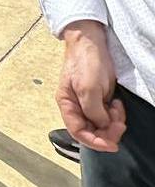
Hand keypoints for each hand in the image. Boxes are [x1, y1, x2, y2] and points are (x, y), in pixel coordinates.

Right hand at [57, 21, 126, 151]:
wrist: (91, 42)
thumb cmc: (85, 60)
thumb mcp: (89, 88)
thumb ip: (93, 111)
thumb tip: (101, 125)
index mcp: (67, 104)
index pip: (78, 132)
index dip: (94, 142)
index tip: (111, 144)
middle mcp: (75, 106)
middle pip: (90, 130)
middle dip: (107, 131)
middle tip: (120, 124)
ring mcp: (87, 102)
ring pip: (100, 124)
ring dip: (113, 122)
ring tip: (118, 108)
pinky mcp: (98, 98)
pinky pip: (107, 115)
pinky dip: (115, 115)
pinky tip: (116, 104)